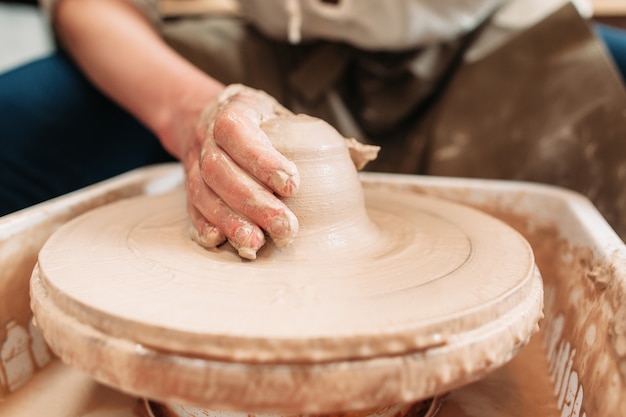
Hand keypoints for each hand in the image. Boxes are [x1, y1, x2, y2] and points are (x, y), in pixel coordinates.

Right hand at [184, 84, 299, 259]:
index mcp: (234, 112)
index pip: (238, 131)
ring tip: (256, 244)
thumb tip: (358, 160)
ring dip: (231, 221)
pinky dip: (204, 226)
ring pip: (203, 193)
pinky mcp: (188, 187)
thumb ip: (313, 134)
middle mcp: (207, 137)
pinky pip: (191, 208)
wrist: (206, 113)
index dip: (262, 159)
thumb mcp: (282, 114)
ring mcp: (194, 163)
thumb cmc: (260, 120)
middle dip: (254, 202)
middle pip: (220, 170)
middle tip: (286, 228)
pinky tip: (221, 242)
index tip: (293, 185)